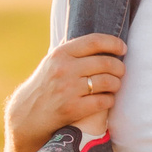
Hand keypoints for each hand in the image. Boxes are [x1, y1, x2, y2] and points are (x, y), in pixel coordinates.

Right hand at [6, 33, 126, 150]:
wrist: (28, 114)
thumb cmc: (45, 85)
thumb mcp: (51, 62)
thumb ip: (70, 49)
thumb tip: (93, 37)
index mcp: (60, 54)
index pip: (94, 41)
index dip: (113, 43)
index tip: (123, 48)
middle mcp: (64, 69)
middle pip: (106, 62)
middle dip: (119, 67)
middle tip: (121, 71)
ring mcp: (68, 89)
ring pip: (107, 82)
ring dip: (116, 84)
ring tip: (115, 85)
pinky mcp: (73, 109)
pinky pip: (103, 101)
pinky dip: (110, 100)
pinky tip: (108, 99)